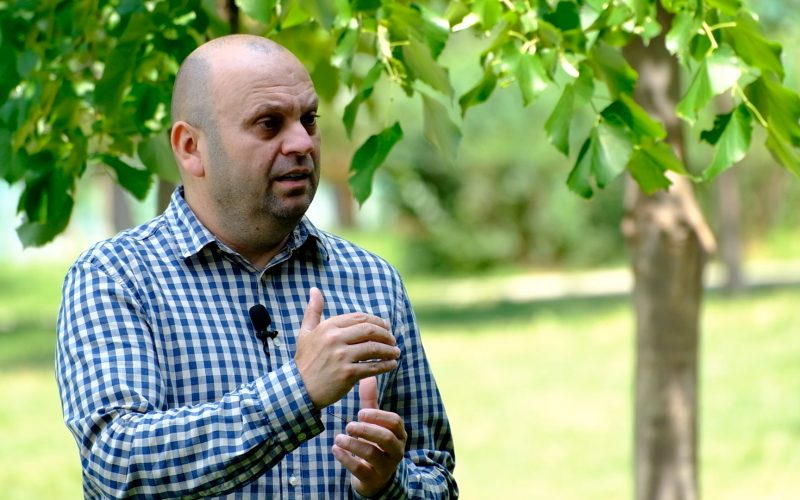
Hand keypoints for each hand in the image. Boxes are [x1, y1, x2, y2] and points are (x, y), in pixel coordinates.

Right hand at [295, 288, 399, 408]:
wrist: (299, 389)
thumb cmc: (305, 361)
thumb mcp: (305, 333)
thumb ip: (313, 311)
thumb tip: (315, 290)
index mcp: (328, 326)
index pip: (360, 318)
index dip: (377, 321)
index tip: (386, 327)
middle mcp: (335, 339)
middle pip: (370, 331)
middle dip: (386, 335)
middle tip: (393, 340)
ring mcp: (341, 356)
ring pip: (374, 348)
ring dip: (389, 350)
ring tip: (396, 352)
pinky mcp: (347, 374)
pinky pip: (373, 367)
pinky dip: (386, 365)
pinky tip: (392, 365)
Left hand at [332, 377, 406, 496]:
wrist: (374, 477)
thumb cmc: (374, 443)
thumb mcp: (374, 423)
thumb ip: (371, 402)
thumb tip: (368, 377)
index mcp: (399, 434)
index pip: (394, 422)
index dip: (378, 416)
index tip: (361, 413)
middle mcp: (396, 450)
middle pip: (386, 438)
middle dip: (367, 430)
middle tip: (349, 425)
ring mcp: (386, 466)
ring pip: (373, 454)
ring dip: (354, 444)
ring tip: (338, 438)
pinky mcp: (373, 479)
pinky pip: (360, 469)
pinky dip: (346, 459)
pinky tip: (335, 450)